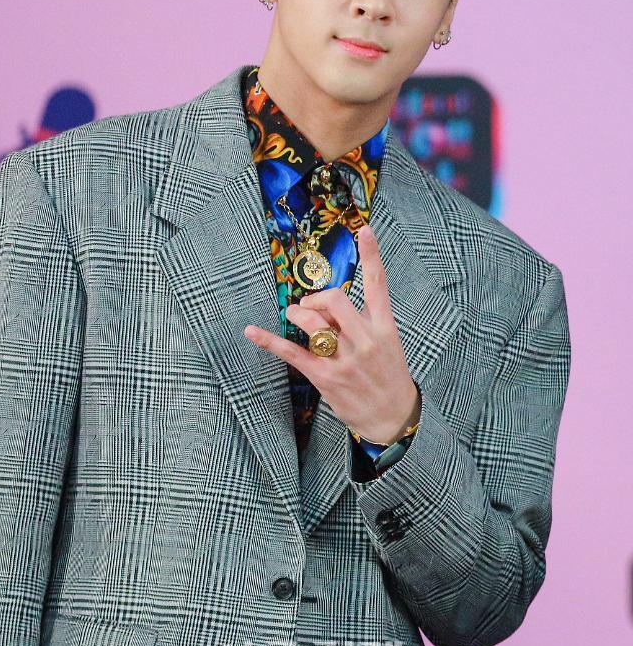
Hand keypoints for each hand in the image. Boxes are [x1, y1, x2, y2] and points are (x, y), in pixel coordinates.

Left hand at [244, 223, 420, 445]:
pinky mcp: (325, 377)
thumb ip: (364, 321)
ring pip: (312, 323)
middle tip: (309, 305)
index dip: (371, 255)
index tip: (363, 229)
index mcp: (384, 327)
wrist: (393, 417)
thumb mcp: (388, 344)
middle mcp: (365, 340)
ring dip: (297, 314)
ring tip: (295, 316)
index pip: (378, 284)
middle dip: (315, 298)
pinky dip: (269, 341)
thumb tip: (332, 303)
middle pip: (334, 299)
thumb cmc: (387, 376)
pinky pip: (292, 353)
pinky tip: (251, 331)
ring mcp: (344, 359)